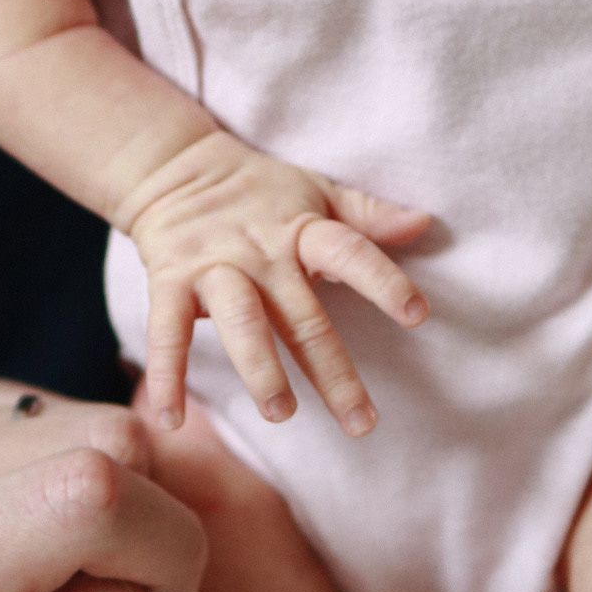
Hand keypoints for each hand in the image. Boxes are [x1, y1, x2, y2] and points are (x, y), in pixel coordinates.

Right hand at [114, 128, 429, 435]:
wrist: (176, 170)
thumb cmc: (262, 193)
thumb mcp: (317, 194)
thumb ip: (367, 215)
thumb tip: (424, 222)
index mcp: (302, 231)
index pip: (350, 253)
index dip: (383, 281)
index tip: (416, 314)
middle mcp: (262, 253)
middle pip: (303, 316)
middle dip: (333, 370)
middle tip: (362, 422)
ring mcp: (214, 268)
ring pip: (242, 323)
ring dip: (261, 369)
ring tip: (282, 413)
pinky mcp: (170, 283)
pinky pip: (167, 332)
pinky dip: (167, 376)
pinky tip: (173, 421)